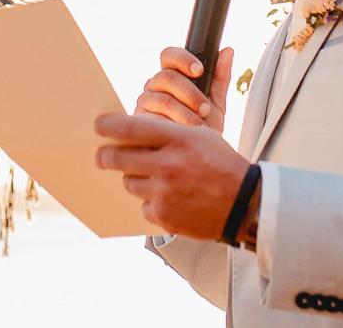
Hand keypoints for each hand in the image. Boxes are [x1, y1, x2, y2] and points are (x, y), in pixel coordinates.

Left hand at [94, 112, 248, 239]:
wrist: (245, 204)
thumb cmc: (220, 164)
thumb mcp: (199, 136)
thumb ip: (166, 132)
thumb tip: (129, 130)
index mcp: (177, 140)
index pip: (129, 128)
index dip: (107, 127)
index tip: (98, 126)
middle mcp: (168, 166)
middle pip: (117, 158)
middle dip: (105, 156)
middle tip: (102, 156)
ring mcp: (165, 193)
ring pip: (129, 182)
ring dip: (135, 178)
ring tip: (154, 178)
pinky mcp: (165, 216)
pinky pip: (143, 206)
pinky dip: (151, 202)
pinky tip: (169, 198)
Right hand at [134, 45, 232, 132]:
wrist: (194, 157)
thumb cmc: (203, 126)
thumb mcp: (216, 102)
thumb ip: (220, 77)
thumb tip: (228, 51)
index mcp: (172, 75)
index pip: (170, 56)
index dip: (183, 59)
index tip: (199, 70)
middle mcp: (155, 85)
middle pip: (167, 76)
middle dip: (190, 93)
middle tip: (205, 109)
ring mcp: (145, 101)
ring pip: (163, 99)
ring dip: (185, 113)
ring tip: (198, 125)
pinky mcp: (139, 120)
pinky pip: (154, 118)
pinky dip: (173, 125)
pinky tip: (182, 132)